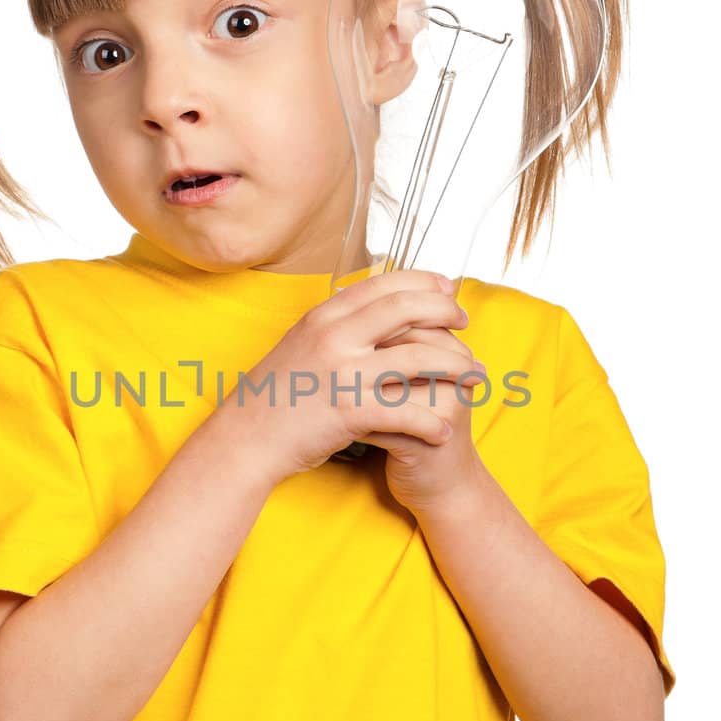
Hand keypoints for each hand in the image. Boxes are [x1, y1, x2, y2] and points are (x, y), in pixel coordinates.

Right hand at [219, 269, 485, 489]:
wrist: (245, 438)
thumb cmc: (277, 395)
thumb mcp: (302, 342)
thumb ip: (337, 323)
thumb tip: (372, 303)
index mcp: (324, 315)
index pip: (385, 283)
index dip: (424, 282)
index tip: (448, 287)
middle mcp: (334, 335)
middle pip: (408, 308)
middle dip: (446, 312)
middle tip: (466, 323)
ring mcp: (342, 372)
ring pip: (418, 357)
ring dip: (456, 367)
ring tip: (475, 378)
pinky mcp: (349, 412)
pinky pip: (404, 412)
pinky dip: (430, 423)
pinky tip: (445, 431)